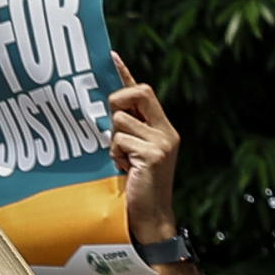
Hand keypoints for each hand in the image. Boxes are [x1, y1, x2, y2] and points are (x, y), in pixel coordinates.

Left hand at [105, 60, 182, 248]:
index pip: (143, 91)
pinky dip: (116, 155)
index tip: (110, 55)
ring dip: (114, 141)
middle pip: (135, 93)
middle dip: (116, 105)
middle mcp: (167, 132)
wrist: (151, 218)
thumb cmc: (137, 187)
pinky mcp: (154, 154)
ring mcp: (163, 142)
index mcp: (163, 129)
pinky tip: (126, 170)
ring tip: (123, 162)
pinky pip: (120, 139)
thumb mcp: (133, 152)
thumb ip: (127, 129)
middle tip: (116, 131)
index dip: (125, 74)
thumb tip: (108, 107)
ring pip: (120, 120)